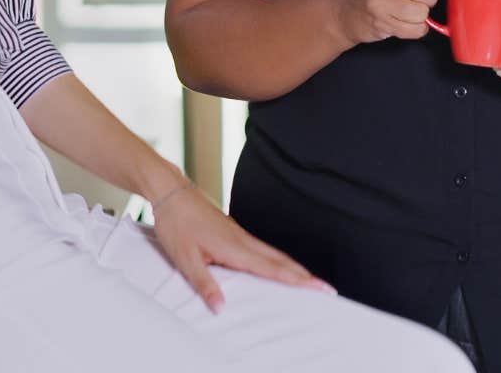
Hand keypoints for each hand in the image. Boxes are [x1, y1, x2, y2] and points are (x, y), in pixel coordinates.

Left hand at [149, 183, 334, 312]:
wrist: (171, 193)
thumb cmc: (177, 224)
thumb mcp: (185, 259)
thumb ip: (205, 284)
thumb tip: (221, 308)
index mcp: (235, 248)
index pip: (275, 269)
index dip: (299, 281)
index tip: (322, 288)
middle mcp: (243, 241)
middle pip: (282, 261)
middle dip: (306, 276)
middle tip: (328, 289)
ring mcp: (240, 235)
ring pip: (275, 254)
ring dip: (295, 269)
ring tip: (311, 282)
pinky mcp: (234, 233)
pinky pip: (263, 250)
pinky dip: (279, 261)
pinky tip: (279, 267)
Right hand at [332, 0, 445, 45]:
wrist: (341, 8)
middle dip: (426, 1)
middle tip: (413, 0)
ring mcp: (383, 3)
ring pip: (423, 14)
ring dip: (419, 17)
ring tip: (405, 12)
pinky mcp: (383, 23)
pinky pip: (417, 30)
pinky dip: (415, 29)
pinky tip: (403, 23)